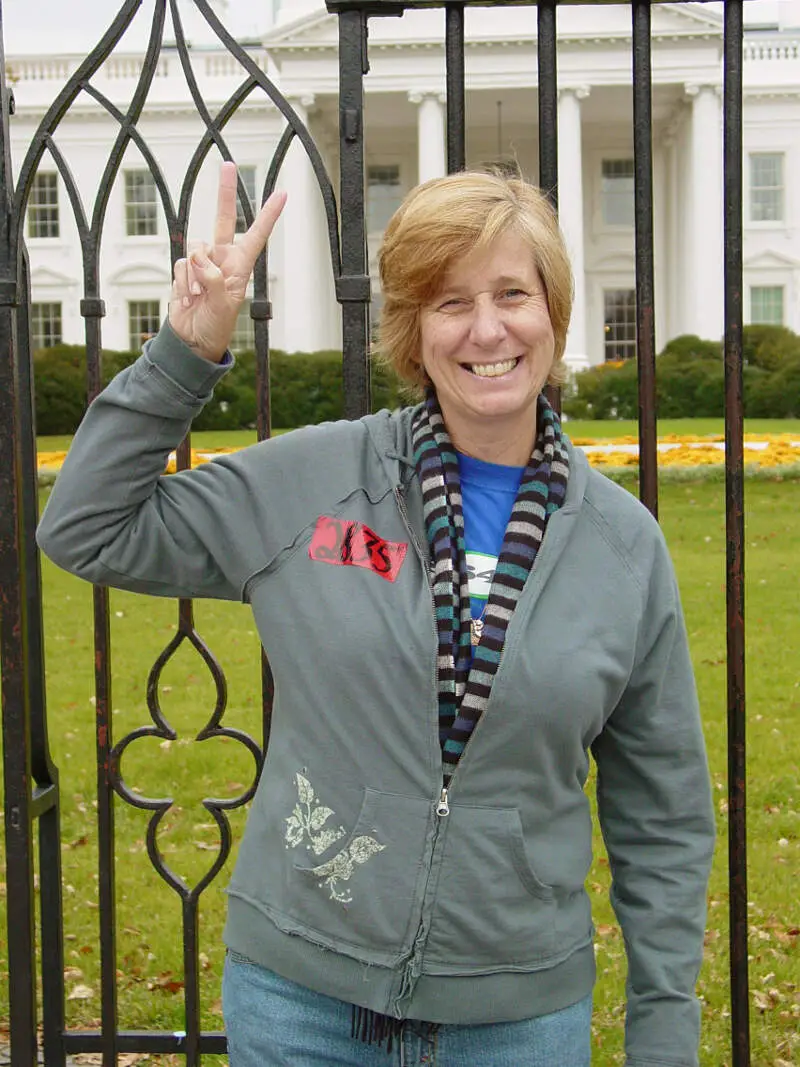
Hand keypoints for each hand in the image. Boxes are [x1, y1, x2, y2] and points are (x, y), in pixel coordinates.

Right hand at [169, 162, 285, 361]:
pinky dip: (182, 281)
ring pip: (195, 247)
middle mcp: (222, 259)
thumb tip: (197, 257)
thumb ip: (212, 279)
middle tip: (228, 164)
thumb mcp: (222, 306)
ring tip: (198, 296)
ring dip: (193, 274)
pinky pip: (180, 264)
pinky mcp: (184, 270)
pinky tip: (187, 298)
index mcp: (240, 266)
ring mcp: (202, 263)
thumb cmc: (215, 325)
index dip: (268, 215)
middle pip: (223, 219)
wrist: (192, 340)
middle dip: (225, 192)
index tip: (283, 194)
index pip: (257, 235)